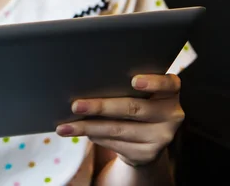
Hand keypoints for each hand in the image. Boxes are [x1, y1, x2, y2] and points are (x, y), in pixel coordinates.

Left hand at [56, 74, 184, 166]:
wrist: (147, 138)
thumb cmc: (135, 102)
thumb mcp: (138, 92)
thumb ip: (123, 85)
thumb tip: (86, 82)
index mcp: (170, 92)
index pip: (169, 84)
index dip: (153, 82)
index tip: (134, 81)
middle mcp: (172, 115)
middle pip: (132, 108)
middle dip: (100, 107)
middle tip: (75, 105)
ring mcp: (162, 137)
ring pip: (119, 129)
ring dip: (88, 127)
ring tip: (65, 127)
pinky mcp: (148, 154)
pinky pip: (116, 144)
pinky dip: (95, 137)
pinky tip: (80, 132)